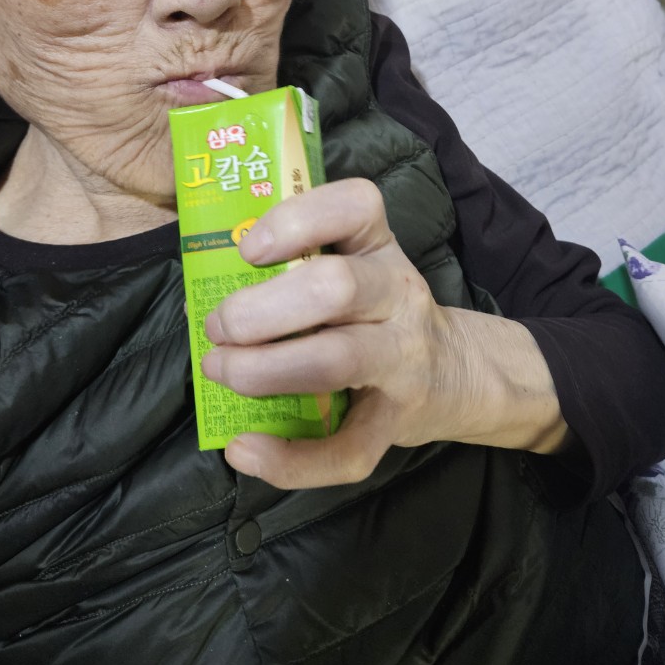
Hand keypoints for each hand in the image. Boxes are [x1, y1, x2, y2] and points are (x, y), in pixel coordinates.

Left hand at [201, 179, 569, 488]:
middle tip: (218, 327)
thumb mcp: (355, 268)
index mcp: (377, 246)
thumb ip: (294, 268)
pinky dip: (289, 459)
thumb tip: (203, 291)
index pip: (355, 206)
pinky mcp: (398, 421)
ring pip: (338, 359)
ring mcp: (403, 358)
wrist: (461, 374)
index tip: (250, 249)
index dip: (297, 221)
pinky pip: (347, 448)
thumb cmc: (379, 312)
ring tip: (221, 372)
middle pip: (336, 287)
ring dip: (265, 370)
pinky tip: (245, 450)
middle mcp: (397, 293)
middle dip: (261, 309)